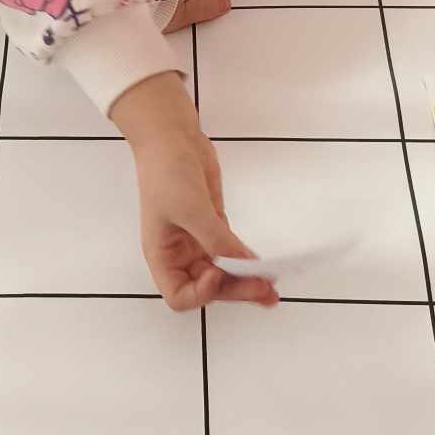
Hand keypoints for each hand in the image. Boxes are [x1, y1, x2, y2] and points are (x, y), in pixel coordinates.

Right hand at [110, 71, 278, 311]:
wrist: (172, 138)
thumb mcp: (191, 209)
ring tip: (272, 288)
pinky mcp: (214, 226)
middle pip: (208, 287)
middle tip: (264, 290)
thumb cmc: (167, 173)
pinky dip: (247, 261)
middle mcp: (179, 254)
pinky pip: (232, 252)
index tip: (217, 273)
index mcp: (162, 255)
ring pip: (223, 273)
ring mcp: (198, 241)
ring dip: (246, 281)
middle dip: (235, 290)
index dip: (200, 293)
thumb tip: (247, 266)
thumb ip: (218, 241)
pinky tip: (265, 266)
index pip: (179, 295)